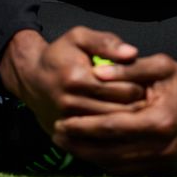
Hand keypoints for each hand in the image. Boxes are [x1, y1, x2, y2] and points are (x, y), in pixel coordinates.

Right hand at [0, 27, 145, 133]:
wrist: (30, 78)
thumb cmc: (60, 55)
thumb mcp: (79, 37)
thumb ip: (106, 42)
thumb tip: (133, 53)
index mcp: (77, 79)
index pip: (123, 90)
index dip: (140, 86)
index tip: (145, 82)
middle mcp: (71, 104)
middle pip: (120, 112)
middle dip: (137, 105)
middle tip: (146, 98)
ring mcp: (68, 122)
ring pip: (111, 128)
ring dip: (127, 120)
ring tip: (136, 109)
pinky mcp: (66, 135)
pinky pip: (97, 139)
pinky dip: (111, 132)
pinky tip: (118, 121)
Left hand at [52, 42, 176, 174]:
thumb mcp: (158, 65)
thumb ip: (127, 68)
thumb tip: (97, 72)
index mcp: (160, 121)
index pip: (111, 128)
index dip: (83, 126)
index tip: (61, 121)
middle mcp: (163, 147)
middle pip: (110, 152)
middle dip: (80, 144)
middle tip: (56, 134)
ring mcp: (165, 161)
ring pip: (117, 165)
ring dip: (89, 156)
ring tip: (67, 143)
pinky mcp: (166, 168)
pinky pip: (129, 170)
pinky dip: (107, 162)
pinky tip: (90, 151)